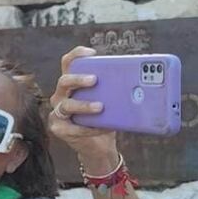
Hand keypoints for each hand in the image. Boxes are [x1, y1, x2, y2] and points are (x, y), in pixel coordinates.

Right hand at [49, 47, 118, 168]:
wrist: (98, 145)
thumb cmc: (102, 119)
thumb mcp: (108, 101)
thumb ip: (113, 90)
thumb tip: (139, 83)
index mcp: (72, 84)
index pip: (68, 63)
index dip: (76, 55)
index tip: (92, 53)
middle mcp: (61, 95)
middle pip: (64, 81)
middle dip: (78, 79)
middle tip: (94, 79)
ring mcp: (57, 112)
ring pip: (66, 105)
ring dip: (84, 105)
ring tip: (100, 107)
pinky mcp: (59, 128)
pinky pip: (74, 127)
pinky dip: (89, 127)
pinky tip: (102, 128)